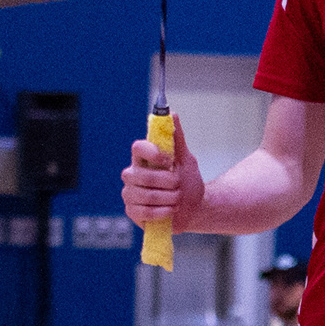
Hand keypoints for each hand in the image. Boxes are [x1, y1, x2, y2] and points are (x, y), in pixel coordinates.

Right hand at [121, 116, 202, 231]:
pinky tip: (171, 210)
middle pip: (142, 175)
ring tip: (177, 198)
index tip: (169, 160)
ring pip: (147, 195)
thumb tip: (172, 114)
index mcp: (143, 159)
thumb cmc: (187, 182)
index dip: (153, 152)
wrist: (194, 208)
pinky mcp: (132, 211)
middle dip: (168, 182)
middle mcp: (132, 174)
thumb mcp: (186, 160)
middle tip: (179, 185)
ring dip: (169, 198)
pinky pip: (145, 211)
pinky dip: (163, 211)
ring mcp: (130, 193)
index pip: (137, 147)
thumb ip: (177, 140)